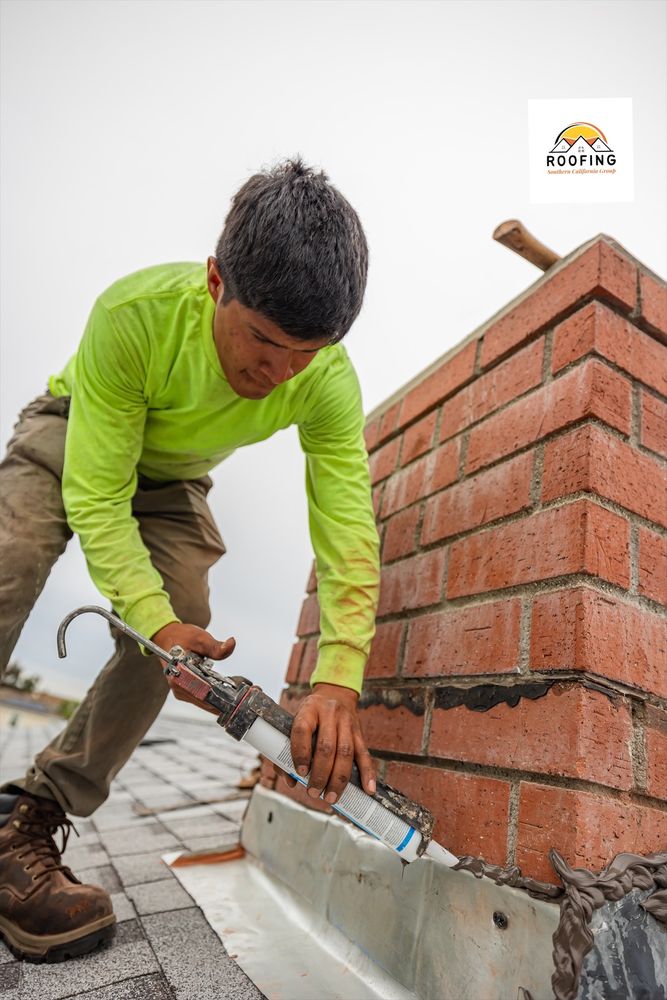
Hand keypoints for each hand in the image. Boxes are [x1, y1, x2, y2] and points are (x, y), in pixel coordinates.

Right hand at [152, 621, 235, 715]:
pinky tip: (222, 689)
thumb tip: (230, 645)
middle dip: (221, 698)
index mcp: (179, 674)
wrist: (168, 637)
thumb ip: (215, 645)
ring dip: (218, 698)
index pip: (202, 693)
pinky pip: (201, 698)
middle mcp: (177, 685)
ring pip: (203, 702)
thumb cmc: (181, 637)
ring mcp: (180, 690)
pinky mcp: (184, 691)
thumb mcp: (200, 638)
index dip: (219, 695)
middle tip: (237, 692)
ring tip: (231, 690)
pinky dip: (212, 695)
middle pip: (204, 701)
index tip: (234, 694)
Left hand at [286, 683, 375, 803]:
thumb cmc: (311, 714)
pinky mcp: (359, 733)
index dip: (301, 752)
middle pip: (327, 747)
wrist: (336, 692)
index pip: (302, 730)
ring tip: (330, 797)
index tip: (300, 773)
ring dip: (338, 779)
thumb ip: (287, 749)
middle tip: (313, 792)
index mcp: (309, 709)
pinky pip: (364, 754)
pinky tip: (368, 789)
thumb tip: (290, 780)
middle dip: (320, 774)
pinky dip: (367, 773)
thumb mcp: (296, 720)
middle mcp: (329, 714)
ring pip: (346, 753)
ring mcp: (347, 723)